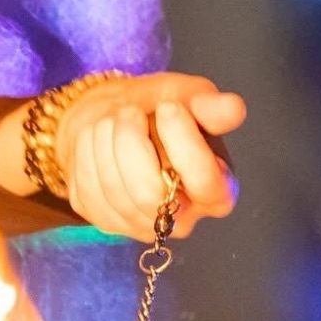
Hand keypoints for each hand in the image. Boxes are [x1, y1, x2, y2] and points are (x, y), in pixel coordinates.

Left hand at [52, 72, 245, 242]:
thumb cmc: (156, 111)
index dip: (184, 144)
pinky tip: (96, 138)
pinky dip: (86, 152)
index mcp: (217, 189)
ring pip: (114, 189)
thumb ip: (207, 106)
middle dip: (131, 140)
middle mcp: (181, 216)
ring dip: (105, 141)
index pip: (206, 184)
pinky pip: (87, 189)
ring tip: (113, 120)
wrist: (109, 118)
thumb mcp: (183, 98)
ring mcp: (141, 222)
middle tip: (129, 111)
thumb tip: (233, 108)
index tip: (169, 108)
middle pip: (148, 191)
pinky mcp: (105, 219)